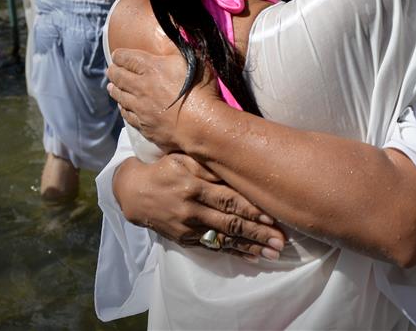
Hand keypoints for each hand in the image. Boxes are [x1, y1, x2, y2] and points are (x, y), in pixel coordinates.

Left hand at [106, 48, 219, 151]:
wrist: (201, 125)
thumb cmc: (200, 90)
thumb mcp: (193, 60)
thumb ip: (177, 46)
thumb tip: (172, 29)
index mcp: (151, 67)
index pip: (125, 57)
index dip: (120, 55)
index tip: (117, 55)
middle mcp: (140, 86)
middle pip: (118, 76)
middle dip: (113, 71)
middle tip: (111, 70)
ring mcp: (140, 108)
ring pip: (119, 96)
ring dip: (115, 89)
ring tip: (112, 86)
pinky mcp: (144, 125)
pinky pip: (127, 115)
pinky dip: (123, 108)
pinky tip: (124, 107)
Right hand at [113, 154, 283, 260]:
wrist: (135, 193)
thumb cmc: (167, 169)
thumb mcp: (185, 159)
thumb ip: (211, 165)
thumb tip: (241, 167)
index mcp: (194, 186)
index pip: (228, 199)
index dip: (251, 210)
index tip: (273, 217)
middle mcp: (192, 209)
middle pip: (230, 223)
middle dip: (258, 233)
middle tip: (280, 242)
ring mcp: (189, 227)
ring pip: (224, 239)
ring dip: (251, 247)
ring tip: (273, 253)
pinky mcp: (185, 239)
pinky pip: (213, 247)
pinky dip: (234, 252)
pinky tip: (252, 257)